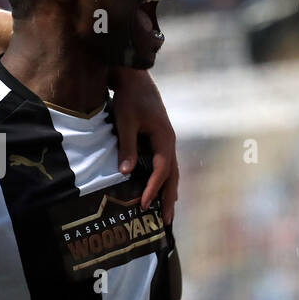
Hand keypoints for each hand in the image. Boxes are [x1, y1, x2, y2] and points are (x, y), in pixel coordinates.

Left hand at [110, 68, 178, 217]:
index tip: (144, 205)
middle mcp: (169, 142)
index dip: (153, 188)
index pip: (162, 170)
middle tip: (165, 222)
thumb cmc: (129, 98)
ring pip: (171, 171)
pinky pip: (165, 164)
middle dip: (168, 199)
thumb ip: (127, 146)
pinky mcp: (159, 139)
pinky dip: (164, 180)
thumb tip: (126, 173)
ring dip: (168, 192)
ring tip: (165, 212)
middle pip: (172, 175)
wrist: (134, 77)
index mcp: (165, 138)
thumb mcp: (125, 121)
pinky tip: (160, 190)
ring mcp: (166, 141)